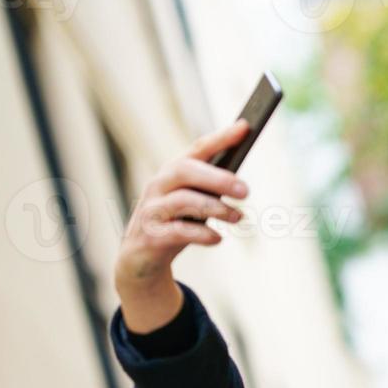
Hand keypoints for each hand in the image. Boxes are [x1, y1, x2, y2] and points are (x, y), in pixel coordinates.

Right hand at [114, 119, 250, 332]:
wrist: (141, 259)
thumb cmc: (174, 224)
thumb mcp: (193, 203)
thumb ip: (211, 191)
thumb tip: (241, 184)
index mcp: (173, 172)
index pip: (198, 149)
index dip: (221, 137)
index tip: (245, 127)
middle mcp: (159, 185)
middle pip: (186, 170)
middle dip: (218, 178)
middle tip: (246, 191)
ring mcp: (152, 210)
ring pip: (183, 200)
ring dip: (216, 209)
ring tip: (239, 217)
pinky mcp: (151, 235)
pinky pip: (179, 231)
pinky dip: (202, 235)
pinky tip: (218, 239)